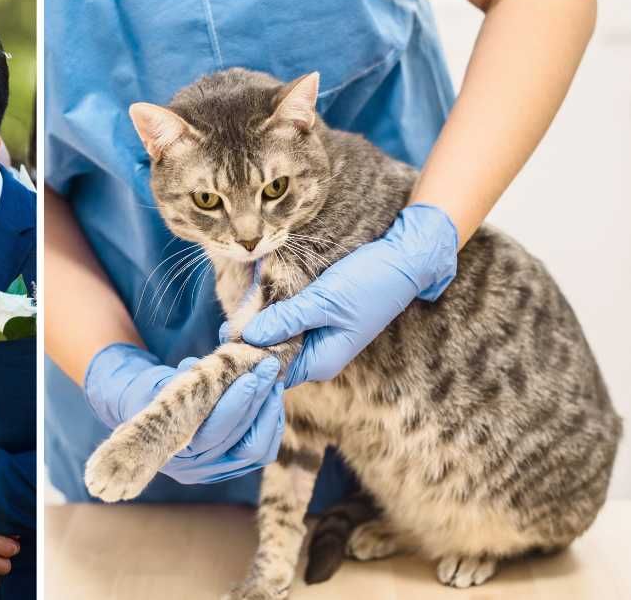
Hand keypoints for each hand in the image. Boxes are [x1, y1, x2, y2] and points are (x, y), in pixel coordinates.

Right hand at [84, 343, 286, 483]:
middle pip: (239, 442)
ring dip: (268, 414)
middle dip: (257, 401)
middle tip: (269, 368)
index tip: (250, 377)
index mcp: (171, 449)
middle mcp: (194, 469)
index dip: (235, 406)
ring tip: (273, 382)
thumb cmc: (148, 394)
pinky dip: (270, 426)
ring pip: (255, 451)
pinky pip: (260, 453)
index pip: (212, 433)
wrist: (144, 414)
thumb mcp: (156, 382)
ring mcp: (214, 473)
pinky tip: (271, 400)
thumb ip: (183, 377)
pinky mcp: (230, 469)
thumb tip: (212, 364)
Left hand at [241, 204, 457, 385]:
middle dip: (250, 339)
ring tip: (242, 306)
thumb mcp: (324, 301)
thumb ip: (287, 319)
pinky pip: (288, 319)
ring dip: (260, 321)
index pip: (274, 372)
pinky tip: (259, 297)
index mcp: (321, 361)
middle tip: (227, 322)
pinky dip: (273, 309)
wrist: (405, 258)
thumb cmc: (370, 282)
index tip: (225, 340)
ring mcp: (318, 336)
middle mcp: (318, 354)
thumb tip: (250, 337)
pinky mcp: (318, 316)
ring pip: (277, 335)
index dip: (248, 358)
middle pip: (272, 355)